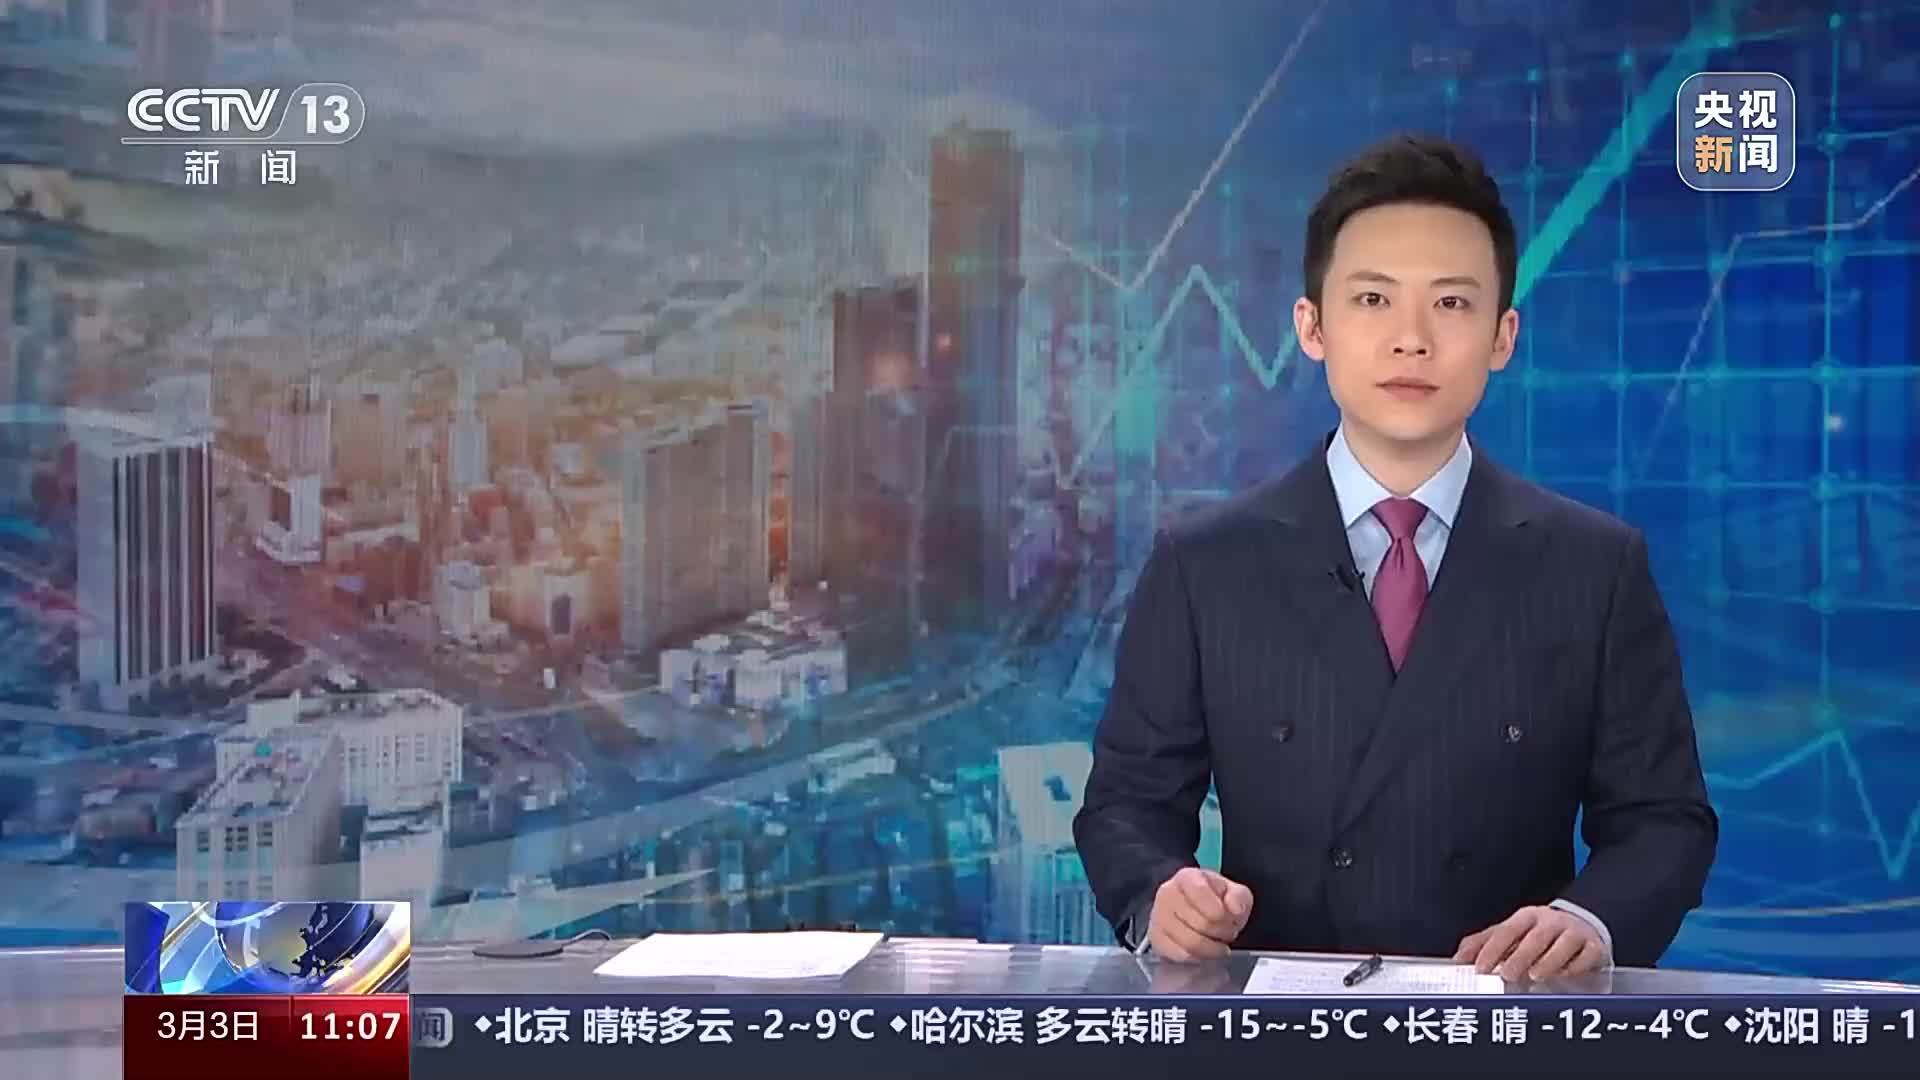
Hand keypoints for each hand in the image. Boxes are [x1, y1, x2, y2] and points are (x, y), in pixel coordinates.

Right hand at [1146, 867, 1252, 961]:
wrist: (1190, 909)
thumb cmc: (1212, 900)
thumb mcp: (1233, 891)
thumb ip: (1239, 897)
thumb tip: (1235, 909)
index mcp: (1187, 877)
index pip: (1201, 894)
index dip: (1221, 912)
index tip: (1230, 917)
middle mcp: (1168, 894)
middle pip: (1202, 923)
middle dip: (1223, 932)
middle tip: (1228, 931)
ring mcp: (1159, 917)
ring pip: (1191, 943)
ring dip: (1213, 949)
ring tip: (1218, 942)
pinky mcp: (1157, 939)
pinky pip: (1182, 956)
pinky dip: (1199, 957)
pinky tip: (1205, 950)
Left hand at [1452, 906, 1606, 980]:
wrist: (1580, 926)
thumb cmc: (1539, 934)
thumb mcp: (1512, 933)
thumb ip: (1484, 943)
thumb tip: (1459, 957)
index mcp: (1526, 917)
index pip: (1507, 931)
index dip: (1492, 949)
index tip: (1479, 967)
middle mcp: (1551, 922)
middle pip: (1535, 937)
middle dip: (1520, 957)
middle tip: (1507, 974)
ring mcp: (1574, 933)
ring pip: (1563, 945)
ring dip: (1548, 961)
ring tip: (1534, 976)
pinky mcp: (1594, 947)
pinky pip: (1586, 956)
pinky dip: (1575, 966)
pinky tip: (1564, 975)